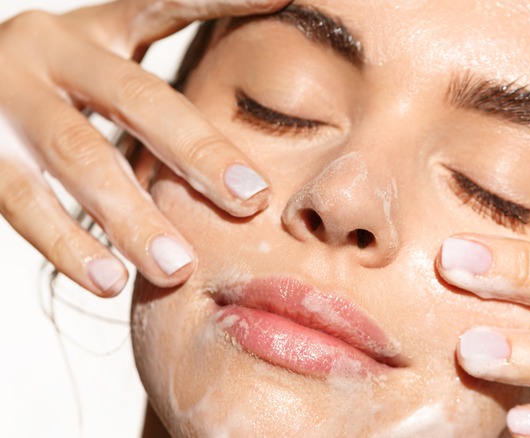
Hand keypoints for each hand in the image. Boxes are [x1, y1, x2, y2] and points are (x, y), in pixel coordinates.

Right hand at [0, 0, 290, 295]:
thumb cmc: (49, 91)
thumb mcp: (99, 66)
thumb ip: (159, 91)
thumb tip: (244, 108)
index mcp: (95, 27)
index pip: (165, 4)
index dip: (224, 0)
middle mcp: (50, 48)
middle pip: (137, 97)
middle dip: (198, 152)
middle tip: (250, 200)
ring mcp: (6, 96)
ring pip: (79, 157)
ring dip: (132, 216)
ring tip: (178, 267)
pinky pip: (23, 202)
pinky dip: (68, 245)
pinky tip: (108, 280)